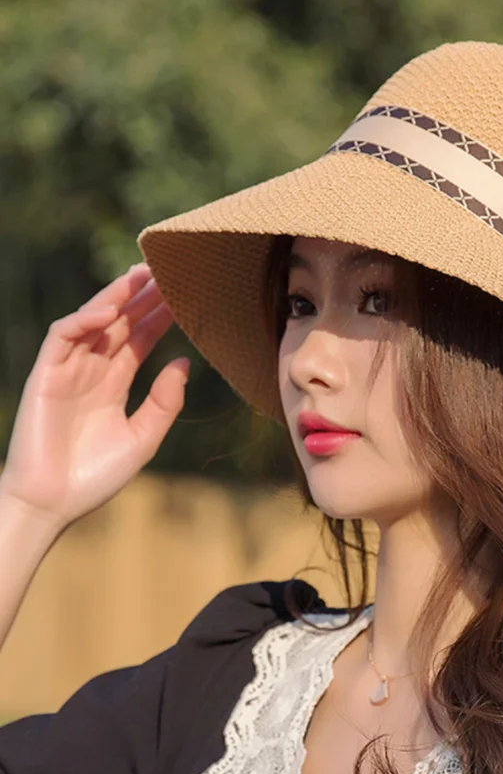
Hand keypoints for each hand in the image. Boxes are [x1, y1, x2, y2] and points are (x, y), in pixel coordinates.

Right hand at [0, 262, 189, 532]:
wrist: (53, 504)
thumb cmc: (96, 476)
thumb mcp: (143, 438)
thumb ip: (165, 402)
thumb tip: (186, 362)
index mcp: (114, 383)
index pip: (141, 339)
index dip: (160, 317)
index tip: (186, 295)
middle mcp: (92, 370)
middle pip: (120, 322)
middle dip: (141, 296)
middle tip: (168, 269)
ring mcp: (67, 370)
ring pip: (92, 321)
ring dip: (116, 296)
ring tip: (142, 275)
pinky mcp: (45, 375)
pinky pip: (62, 337)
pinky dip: (84, 320)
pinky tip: (111, 310)